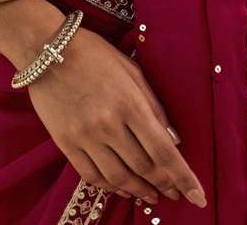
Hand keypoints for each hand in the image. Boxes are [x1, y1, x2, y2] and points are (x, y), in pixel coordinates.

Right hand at [27, 26, 206, 208]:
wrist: (47, 49)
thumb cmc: (95, 54)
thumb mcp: (132, 70)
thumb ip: (154, 106)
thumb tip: (174, 139)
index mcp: (130, 104)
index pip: (164, 151)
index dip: (184, 178)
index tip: (198, 197)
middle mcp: (109, 125)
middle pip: (144, 168)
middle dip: (164, 184)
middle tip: (175, 193)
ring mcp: (85, 136)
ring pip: (119, 178)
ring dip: (140, 191)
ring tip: (152, 196)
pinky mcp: (66, 143)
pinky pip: (91, 175)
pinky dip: (110, 187)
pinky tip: (122, 188)